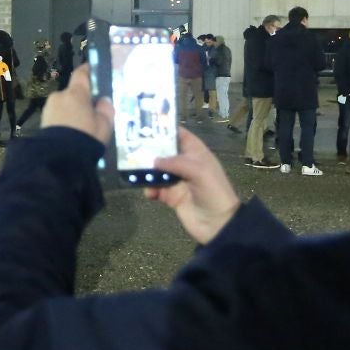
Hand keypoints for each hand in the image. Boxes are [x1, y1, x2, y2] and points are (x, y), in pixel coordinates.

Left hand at [40, 63, 113, 144]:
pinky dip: (63, 121)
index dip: (87, 70)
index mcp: (76, 93)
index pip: (81, 74)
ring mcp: (48, 109)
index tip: (93, 70)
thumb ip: (106, 109)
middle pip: (73, 93)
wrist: (60, 158)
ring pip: (64, 105)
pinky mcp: (42, 122)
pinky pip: (57, 116)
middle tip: (90, 113)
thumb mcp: (104, 125)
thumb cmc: (86, 137)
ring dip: (71, 111)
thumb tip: (103, 100)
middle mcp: (59, 96)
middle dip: (80, 100)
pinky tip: (70, 133)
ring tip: (80, 127)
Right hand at [145, 127, 240, 245]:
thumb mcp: (199, 172)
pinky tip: (149, 193)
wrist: (217, 224)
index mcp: (195, 153)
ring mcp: (176, 180)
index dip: (165, 129)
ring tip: (135, 171)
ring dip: (146, 171)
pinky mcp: (170, 195)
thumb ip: (176, 163)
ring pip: (155, 170)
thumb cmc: (213, 192)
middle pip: (163, 151)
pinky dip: (149, 189)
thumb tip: (153, 160)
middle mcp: (184, 164)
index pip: (179, 135)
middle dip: (149, 150)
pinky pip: (154, 188)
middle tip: (131, 148)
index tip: (146, 125)